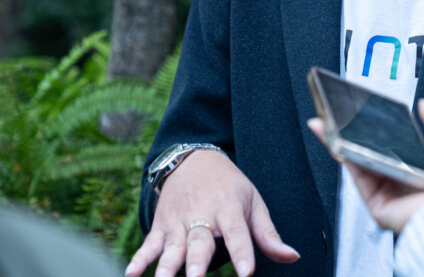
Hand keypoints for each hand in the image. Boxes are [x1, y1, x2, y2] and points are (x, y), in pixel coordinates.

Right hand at [125, 151, 298, 276]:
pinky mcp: (161, 225)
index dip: (242, 252)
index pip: (237, 233)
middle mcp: (202, 214)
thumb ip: (268, 233)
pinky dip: (139, 259)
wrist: (194, 159)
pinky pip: (149, 245)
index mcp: (228, 208)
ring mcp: (178, 221)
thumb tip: (292, 256)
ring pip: (172, 246)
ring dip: (167, 265)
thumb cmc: (229, 186)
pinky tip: (131, 274)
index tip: (247, 272)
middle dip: (196, 262)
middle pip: (199, 242)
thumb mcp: (253, 202)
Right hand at [308, 99, 423, 234]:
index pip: (398, 145)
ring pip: (359, 161)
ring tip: (327, 117)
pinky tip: (333, 135)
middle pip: (372, 152)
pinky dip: (342, 154)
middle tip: (342, 111)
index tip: (371, 111)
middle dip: (355, 131)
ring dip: (341, 139)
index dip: (382, 128)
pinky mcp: (377, 203)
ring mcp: (389, 192)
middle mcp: (405, 182)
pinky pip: (357, 175)